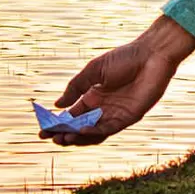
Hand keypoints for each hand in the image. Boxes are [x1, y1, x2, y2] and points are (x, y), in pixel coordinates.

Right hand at [40, 16, 194, 146]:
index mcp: (94, 96)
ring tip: (62, 139)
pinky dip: (94, 132)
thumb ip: (76, 87)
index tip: (42, 129)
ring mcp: (116, 114)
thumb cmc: (125, 57)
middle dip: (64, 134)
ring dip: (77, 138)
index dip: (58, 123)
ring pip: (93, 133)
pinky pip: (108, 129)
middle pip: (80, 127)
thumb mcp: (94, 69)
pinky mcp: (128, 117)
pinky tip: (81, 130)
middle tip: (50, 137)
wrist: (152, 54)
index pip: (73, 115)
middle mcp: (103, 108)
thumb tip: (57, 105)